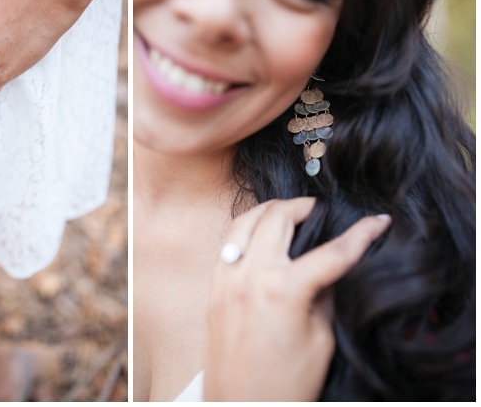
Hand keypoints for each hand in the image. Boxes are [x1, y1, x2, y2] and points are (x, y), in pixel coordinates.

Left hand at [203, 198, 390, 400]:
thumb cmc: (284, 385)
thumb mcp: (321, 341)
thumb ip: (325, 295)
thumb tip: (330, 267)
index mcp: (282, 290)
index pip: (331, 251)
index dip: (361, 234)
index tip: (378, 221)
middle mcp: (249, 276)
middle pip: (278, 217)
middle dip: (306, 207)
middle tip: (323, 212)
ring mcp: (226, 279)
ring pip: (245, 221)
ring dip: (270, 210)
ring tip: (291, 214)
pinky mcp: (213, 288)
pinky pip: (228, 243)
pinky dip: (246, 230)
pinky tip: (261, 236)